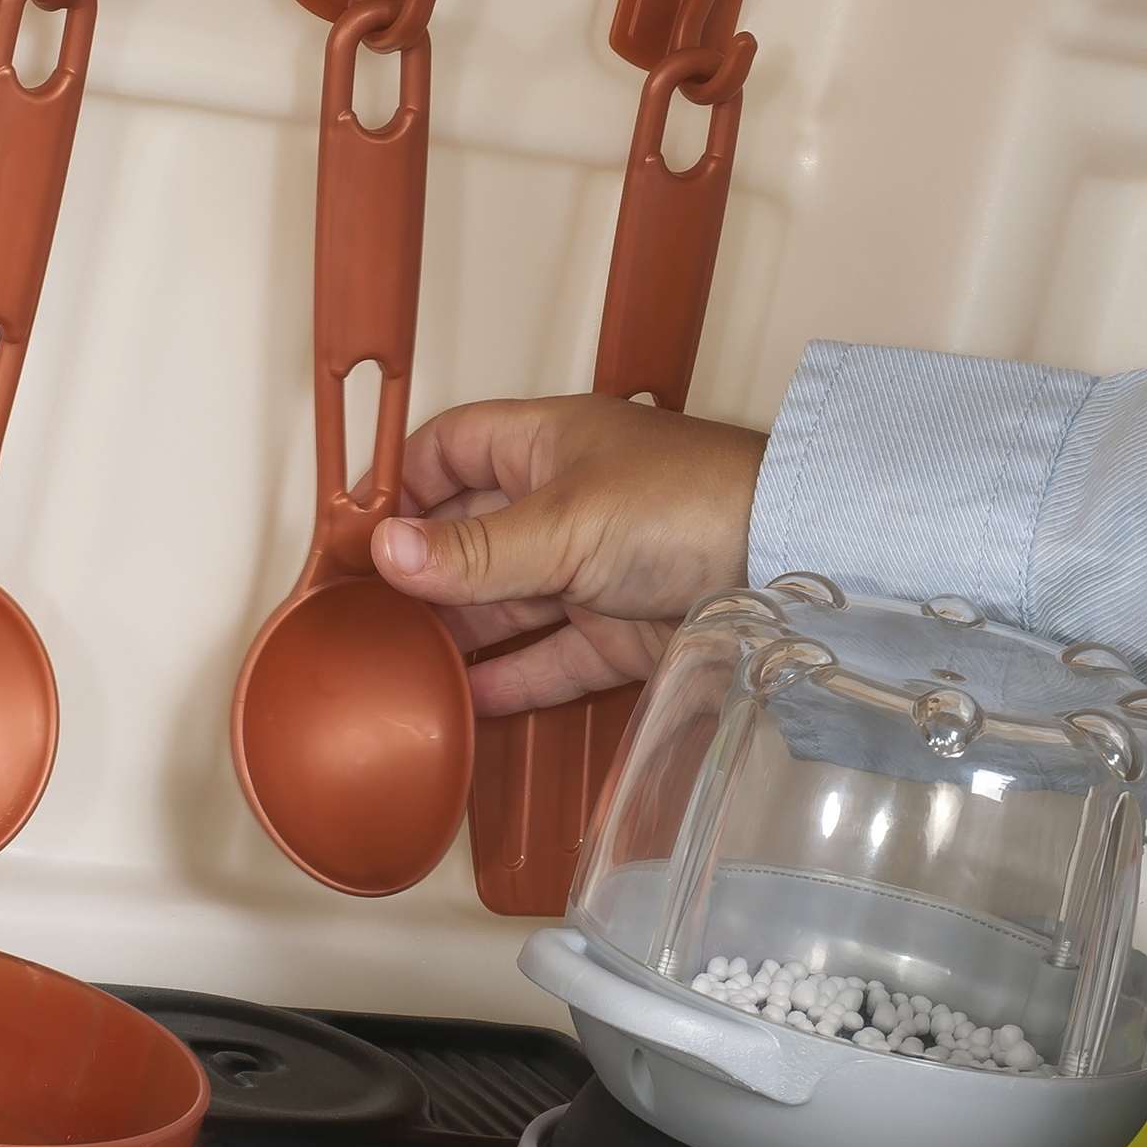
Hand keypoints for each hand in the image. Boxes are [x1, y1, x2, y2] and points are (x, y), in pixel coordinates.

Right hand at [368, 395, 766, 713]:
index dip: (400, 484)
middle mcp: (566, 501)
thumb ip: (476, 550)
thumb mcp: (567, 523)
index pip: (450, 449)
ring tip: (398, 667)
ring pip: (505, 601)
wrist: (793, 561)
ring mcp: (594, 566)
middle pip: (470, 534)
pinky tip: (466, 702)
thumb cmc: (696, 502)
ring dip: (457, 634)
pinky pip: (550, 655)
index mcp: (548, 444)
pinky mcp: (622, 627)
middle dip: (420, 573)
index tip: (353, 532)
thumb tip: (389, 550)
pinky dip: (509, 679)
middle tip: (361, 616)